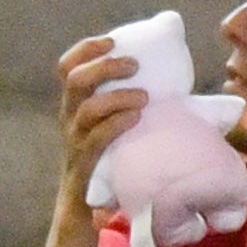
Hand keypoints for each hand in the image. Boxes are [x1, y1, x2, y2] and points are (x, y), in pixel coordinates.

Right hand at [53, 34, 146, 208]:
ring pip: (86, 109)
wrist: (84, 204)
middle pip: (75, 80)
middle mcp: (69, 118)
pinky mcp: (85, 162)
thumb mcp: (110, 124)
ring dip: (116, 97)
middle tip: (134, 65)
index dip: (86, 49)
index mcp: (74, 104)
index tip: (112, 41)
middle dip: (104, 66)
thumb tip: (179, 86)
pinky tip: (136, 118)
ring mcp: (75, 141)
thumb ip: (129, 103)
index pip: (67, 67)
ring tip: (143, 96)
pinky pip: (96, 138)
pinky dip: (117, 123)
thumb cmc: (108, 156)